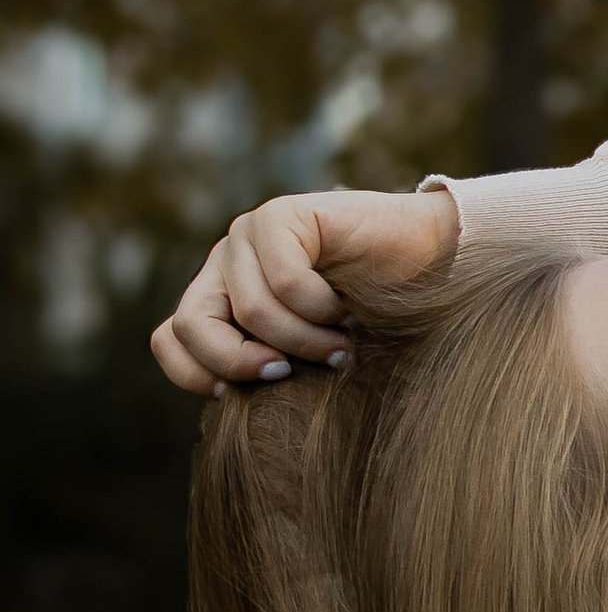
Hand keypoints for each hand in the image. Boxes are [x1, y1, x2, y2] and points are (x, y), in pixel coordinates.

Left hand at [149, 185, 460, 394]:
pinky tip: (348, 308)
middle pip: (191, 326)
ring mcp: (250, 234)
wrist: (433, 267)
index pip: (169, 339)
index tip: (257, 390)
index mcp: (222, 296)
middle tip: (293, 373)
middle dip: (242, 362)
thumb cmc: (374, 319)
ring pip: (250, 310)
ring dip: (304, 340)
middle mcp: (226, 263)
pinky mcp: (283, 214)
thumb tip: (225, 397)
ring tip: (343, 345)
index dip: (201, 375)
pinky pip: (285, 280)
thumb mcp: (305, 356)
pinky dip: (321, 308)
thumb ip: (262, 366)